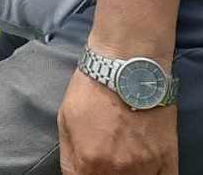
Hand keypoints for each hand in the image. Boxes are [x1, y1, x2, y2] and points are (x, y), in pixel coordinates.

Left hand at [59, 67, 177, 173]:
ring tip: (122, 162)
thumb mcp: (66, 121)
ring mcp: (146, 167)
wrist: (127, 68)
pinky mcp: (168, 159)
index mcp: (89, 161)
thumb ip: (70, 156)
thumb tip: (74, 174)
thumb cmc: (92, 90)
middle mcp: (119, 170)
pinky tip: (143, 169)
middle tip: (103, 163)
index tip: (87, 170)